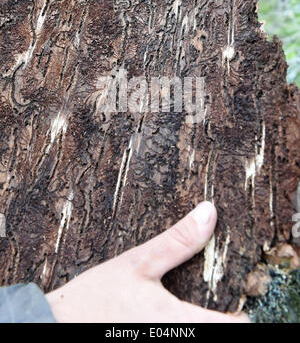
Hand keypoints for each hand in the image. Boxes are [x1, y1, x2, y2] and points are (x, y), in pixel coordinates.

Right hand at [46, 201, 248, 322]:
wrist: (57, 325)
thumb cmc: (96, 296)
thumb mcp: (138, 262)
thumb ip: (178, 241)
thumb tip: (209, 212)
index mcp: (178, 323)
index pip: (234, 329)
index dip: (241, 313)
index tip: (237, 298)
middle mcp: (173, 341)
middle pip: (218, 335)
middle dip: (221, 318)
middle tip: (213, 301)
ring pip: (198, 338)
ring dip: (203, 323)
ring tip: (190, 306)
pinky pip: (177, 338)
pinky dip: (182, 328)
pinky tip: (167, 317)